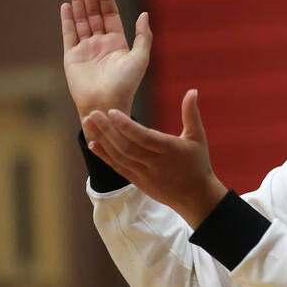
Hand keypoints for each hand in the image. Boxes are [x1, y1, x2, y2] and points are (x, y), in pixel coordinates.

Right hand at [62, 0, 150, 121]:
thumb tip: (145, 14)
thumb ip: (144, 36)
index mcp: (118, 43)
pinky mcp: (71, 55)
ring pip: (81, 19)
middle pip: (94, 13)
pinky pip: (69, 33)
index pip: (111, 14)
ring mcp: (85, 48)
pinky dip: (67, 19)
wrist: (106, 103)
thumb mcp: (140, 58)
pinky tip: (66, 5)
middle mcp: (101, 43)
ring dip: (77, 1)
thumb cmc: (126, 84)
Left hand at [82, 90, 227, 227]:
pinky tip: (92, 143)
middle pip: (127, 146)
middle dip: (108, 130)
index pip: (144, 137)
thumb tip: (192, 90)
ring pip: (120, 156)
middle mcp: (156, 163)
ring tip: (88, 123)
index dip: (127, 125)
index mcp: (170, 150)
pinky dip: (104, 156)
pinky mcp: (139, 182)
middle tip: (92, 113)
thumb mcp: (198, 137)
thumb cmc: (198, 163)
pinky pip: (118, 168)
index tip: (112, 111)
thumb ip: (191, 114)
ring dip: (103, 139)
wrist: (196, 196)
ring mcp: (145, 174)